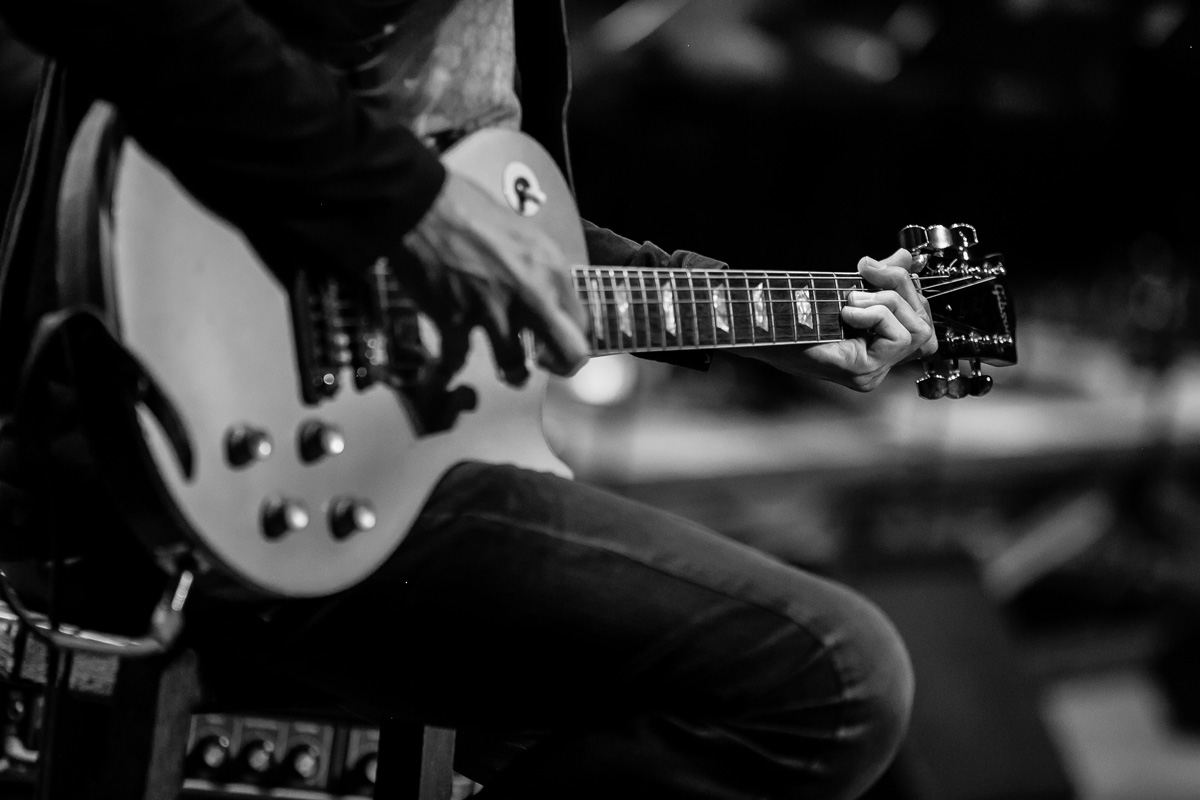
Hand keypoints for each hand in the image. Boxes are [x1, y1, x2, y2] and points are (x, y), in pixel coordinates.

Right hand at [402, 172, 590, 385]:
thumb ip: (541, 270)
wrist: (421, 206)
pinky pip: (459, 361)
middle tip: (545, 361)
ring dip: (513, 373)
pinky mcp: (455, 322)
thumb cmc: (468, 209)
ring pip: (516, 370)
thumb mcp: (524, 233)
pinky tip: (452, 361)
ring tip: (510, 369)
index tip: (559, 336)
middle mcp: (530, 296)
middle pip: (569, 355)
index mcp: (550, 270)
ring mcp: (493, 313)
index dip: (570, 333)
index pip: (582, 322)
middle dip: (559, 364)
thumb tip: (548, 296)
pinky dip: (453, 364)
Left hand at [740, 248, 936, 390]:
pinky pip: (896, 336)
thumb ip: (880, 278)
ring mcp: (871, 372)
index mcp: (877, 348)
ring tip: (851, 300)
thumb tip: (904, 256)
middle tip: (863, 274)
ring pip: (916, 330)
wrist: (760, 327)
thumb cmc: (793, 312)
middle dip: (899, 288)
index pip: (922, 324)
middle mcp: (878, 365)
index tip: (872, 267)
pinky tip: (847, 313)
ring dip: (886, 303)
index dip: (909, 290)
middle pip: (924, 325)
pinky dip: (876, 315)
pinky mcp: (861, 372)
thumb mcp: (847, 289)